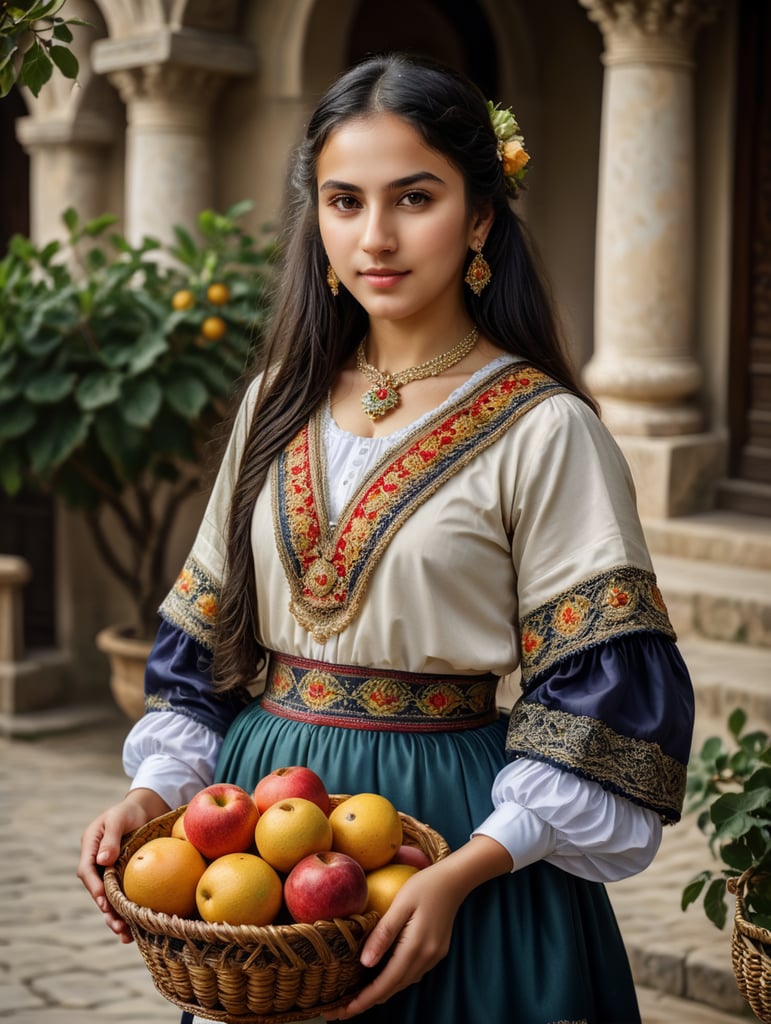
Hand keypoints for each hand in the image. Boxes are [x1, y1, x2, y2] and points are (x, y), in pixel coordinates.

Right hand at [76, 788, 169, 942]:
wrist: (145, 808)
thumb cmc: (129, 810)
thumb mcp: (118, 819)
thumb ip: (110, 838)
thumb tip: (103, 860)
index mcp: (90, 847)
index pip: (87, 870)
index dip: (94, 887)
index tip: (103, 901)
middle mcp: (97, 862)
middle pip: (97, 890)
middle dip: (106, 909)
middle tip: (117, 925)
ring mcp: (109, 870)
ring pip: (109, 897)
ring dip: (115, 916)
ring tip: (125, 934)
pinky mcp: (124, 876)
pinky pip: (123, 895)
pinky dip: (127, 911)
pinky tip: (134, 929)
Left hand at [324, 835, 511, 1018]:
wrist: (455, 880)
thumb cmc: (425, 886)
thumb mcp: (401, 904)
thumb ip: (384, 933)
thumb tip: (365, 963)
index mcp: (416, 947)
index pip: (385, 983)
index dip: (363, 1000)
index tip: (342, 1011)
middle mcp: (426, 958)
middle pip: (393, 989)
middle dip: (367, 1001)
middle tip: (339, 1010)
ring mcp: (433, 957)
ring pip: (402, 983)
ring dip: (380, 992)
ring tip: (356, 997)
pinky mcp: (435, 952)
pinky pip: (411, 973)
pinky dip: (394, 980)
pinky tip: (381, 977)